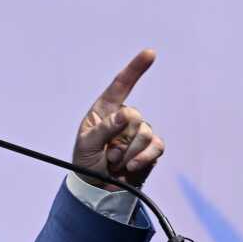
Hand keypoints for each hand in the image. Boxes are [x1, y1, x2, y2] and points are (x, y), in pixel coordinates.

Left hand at [72, 49, 164, 190]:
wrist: (97, 188)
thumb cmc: (85, 162)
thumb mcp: (87, 144)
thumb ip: (105, 128)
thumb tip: (126, 115)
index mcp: (104, 110)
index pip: (121, 85)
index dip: (135, 68)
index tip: (150, 53)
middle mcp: (124, 118)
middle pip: (135, 117)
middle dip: (120, 140)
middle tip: (107, 155)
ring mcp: (139, 133)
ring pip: (146, 133)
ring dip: (128, 153)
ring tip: (115, 163)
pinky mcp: (151, 149)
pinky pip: (156, 147)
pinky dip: (143, 158)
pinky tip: (131, 167)